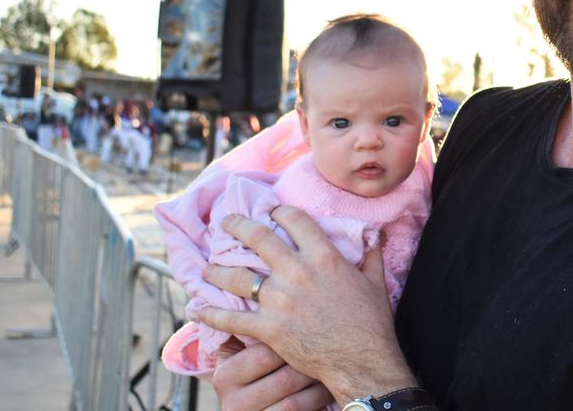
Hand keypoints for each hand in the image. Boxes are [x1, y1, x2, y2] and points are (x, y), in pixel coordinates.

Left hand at [197, 206, 417, 401]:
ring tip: (206, 267)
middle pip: (258, 238)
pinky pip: (232, 317)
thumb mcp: (375, 281)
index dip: (278, 211)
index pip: (294, 220)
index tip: (270, 212)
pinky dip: (211, 312)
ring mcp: (280, 300)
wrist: (361, 360)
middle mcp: (297, 272)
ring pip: (238, 276)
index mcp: (323, 256)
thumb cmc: (370, 322)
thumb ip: (371, 254)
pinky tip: (197, 308)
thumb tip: (374, 235)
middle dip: (237, 226)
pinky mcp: (268, 328)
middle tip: (226, 223)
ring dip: (217, 270)